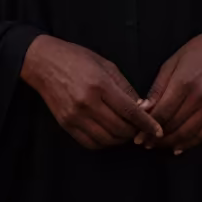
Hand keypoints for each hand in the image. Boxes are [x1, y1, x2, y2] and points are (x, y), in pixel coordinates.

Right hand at [21, 35, 162, 150]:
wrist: (43, 63)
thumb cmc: (76, 58)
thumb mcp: (106, 65)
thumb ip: (125, 88)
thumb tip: (142, 108)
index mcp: (99, 85)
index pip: (130, 111)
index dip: (147, 124)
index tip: (159, 131)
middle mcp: (87, 103)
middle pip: (120, 129)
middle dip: (135, 132)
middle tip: (141, 129)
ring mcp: (75, 116)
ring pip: (107, 139)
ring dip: (121, 139)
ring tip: (126, 131)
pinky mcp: (66, 124)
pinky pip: (90, 143)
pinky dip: (104, 143)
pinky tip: (109, 134)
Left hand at [141, 23, 201, 154]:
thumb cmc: (196, 52)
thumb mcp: (171, 63)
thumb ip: (158, 88)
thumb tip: (143, 108)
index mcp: (184, 83)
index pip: (162, 113)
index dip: (148, 127)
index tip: (137, 136)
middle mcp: (199, 97)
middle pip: (173, 125)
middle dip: (156, 138)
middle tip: (144, 143)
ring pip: (187, 133)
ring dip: (170, 143)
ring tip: (156, 146)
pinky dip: (189, 143)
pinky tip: (177, 147)